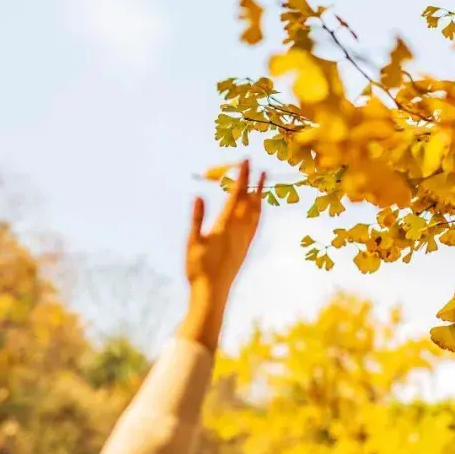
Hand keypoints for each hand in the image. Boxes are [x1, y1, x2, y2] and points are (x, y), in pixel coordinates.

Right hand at [180, 160, 263, 350]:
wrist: (213, 293)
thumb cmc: (198, 269)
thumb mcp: (192, 242)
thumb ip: (197, 219)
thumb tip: (199, 196)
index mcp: (225, 226)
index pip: (236, 195)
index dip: (241, 176)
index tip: (246, 160)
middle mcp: (239, 230)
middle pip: (249, 201)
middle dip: (253, 182)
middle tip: (258, 165)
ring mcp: (244, 239)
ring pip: (256, 212)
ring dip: (259, 195)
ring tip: (262, 182)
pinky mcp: (246, 247)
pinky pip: (256, 224)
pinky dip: (259, 211)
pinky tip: (259, 209)